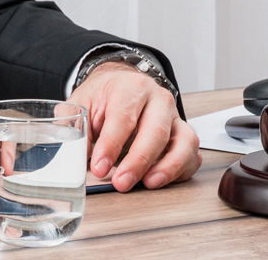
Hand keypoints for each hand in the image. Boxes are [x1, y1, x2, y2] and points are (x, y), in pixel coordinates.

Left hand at [67, 62, 200, 191]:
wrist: (123, 83)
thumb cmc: (104, 96)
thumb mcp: (82, 104)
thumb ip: (77, 128)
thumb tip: (75, 158)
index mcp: (130, 87)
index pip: (123, 117)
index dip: (111, 145)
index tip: (99, 167)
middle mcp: (158, 99)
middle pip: (156, 131)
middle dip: (138, 162)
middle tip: (121, 183)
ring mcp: (175, 117)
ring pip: (184, 143)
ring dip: (168, 168)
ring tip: (148, 183)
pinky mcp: (185, 134)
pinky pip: (192, 155)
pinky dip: (181, 171)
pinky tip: (161, 180)